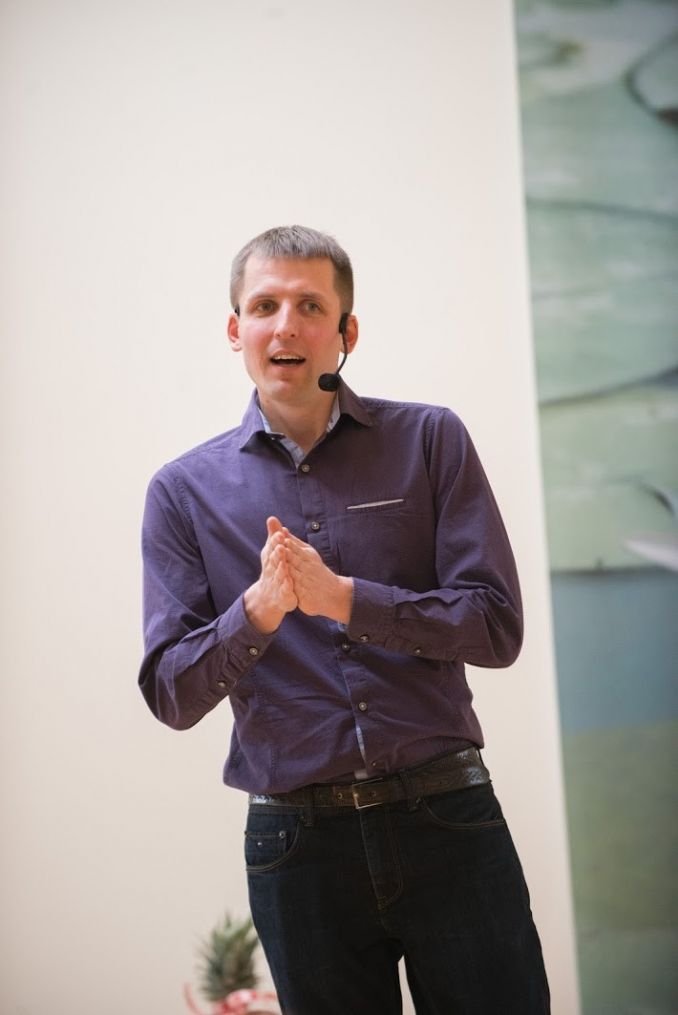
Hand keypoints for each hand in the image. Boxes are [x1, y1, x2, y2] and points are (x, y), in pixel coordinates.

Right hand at [244, 517, 297, 633]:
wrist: (270, 595)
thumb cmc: (274, 568)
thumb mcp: (273, 551)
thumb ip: (274, 536)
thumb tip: (272, 517)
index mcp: (271, 558)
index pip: (273, 548)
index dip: (276, 542)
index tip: (279, 534)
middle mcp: (272, 569)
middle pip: (275, 561)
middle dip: (278, 554)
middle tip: (281, 545)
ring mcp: (277, 582)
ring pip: (279, 575)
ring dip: (281, 569)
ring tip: (284, 563)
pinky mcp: (283, 594)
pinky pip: (284, 590)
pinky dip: (286, 586)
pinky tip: (288, 581)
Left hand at [284, 529, 352, 623]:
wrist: (333, 593)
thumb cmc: (316, 570)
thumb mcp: (308, 554)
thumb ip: (295, 543)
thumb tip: (283, 529)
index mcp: (308, 555)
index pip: (294, 547)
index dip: (284, 542)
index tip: (275, 535)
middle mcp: (307, 566)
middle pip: (293, 558)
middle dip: (283, 552)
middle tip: (273, 544)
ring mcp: (305, 580)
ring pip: (293, 572)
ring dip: (284, 566)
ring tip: (275, 559)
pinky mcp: (304, 593)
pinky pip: (295, 588)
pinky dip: (289, 583)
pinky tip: (283, 580)